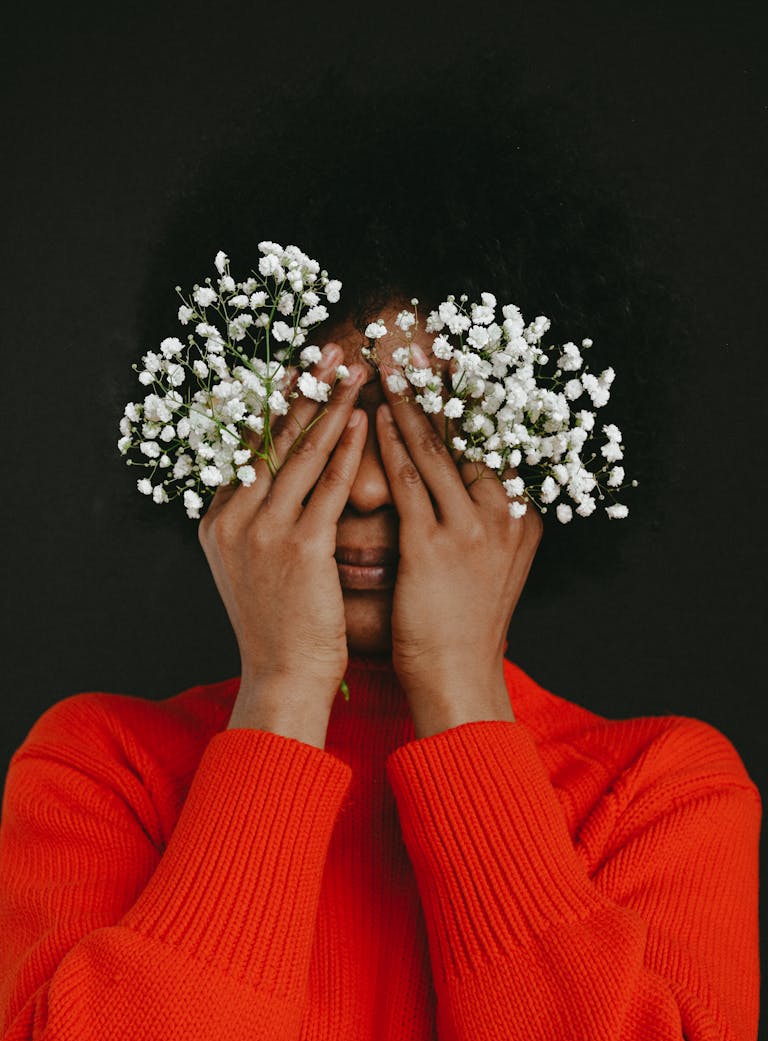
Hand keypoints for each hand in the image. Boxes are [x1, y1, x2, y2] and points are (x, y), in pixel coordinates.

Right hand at [198, 344, 366, 744]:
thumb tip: (283, 482)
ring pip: (300, 453)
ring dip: (329, 406)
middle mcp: (231, 519)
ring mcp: (262, 532)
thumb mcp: (252, 567)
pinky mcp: (299, 548)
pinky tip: (364, 420)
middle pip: (269, 437)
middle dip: (301, 389)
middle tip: (328, 349)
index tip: (298, 367)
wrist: (282, 677)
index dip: (274, 402)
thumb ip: (257, 522)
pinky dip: (347, 449)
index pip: (244, 446)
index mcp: (216, 521)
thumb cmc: (278, 625)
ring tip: (353, 371)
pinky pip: (329, 487)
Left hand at [376, 350, 542, 737]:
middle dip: (440, 387)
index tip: (452, 360)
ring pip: (438, 448)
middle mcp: (507, 513)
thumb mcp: (490, 563)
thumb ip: (485, 519)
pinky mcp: (436, 545)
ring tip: (387, 368)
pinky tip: (373, 418)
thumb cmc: (465, 622)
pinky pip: (409, 480)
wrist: (459, 676)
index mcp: (523, 514)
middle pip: (471, 432)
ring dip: (408, 403)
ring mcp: (474, 528)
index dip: (472, 398)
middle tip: (415, 347)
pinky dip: (390, 444)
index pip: (497, 440)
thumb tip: (466, 480)